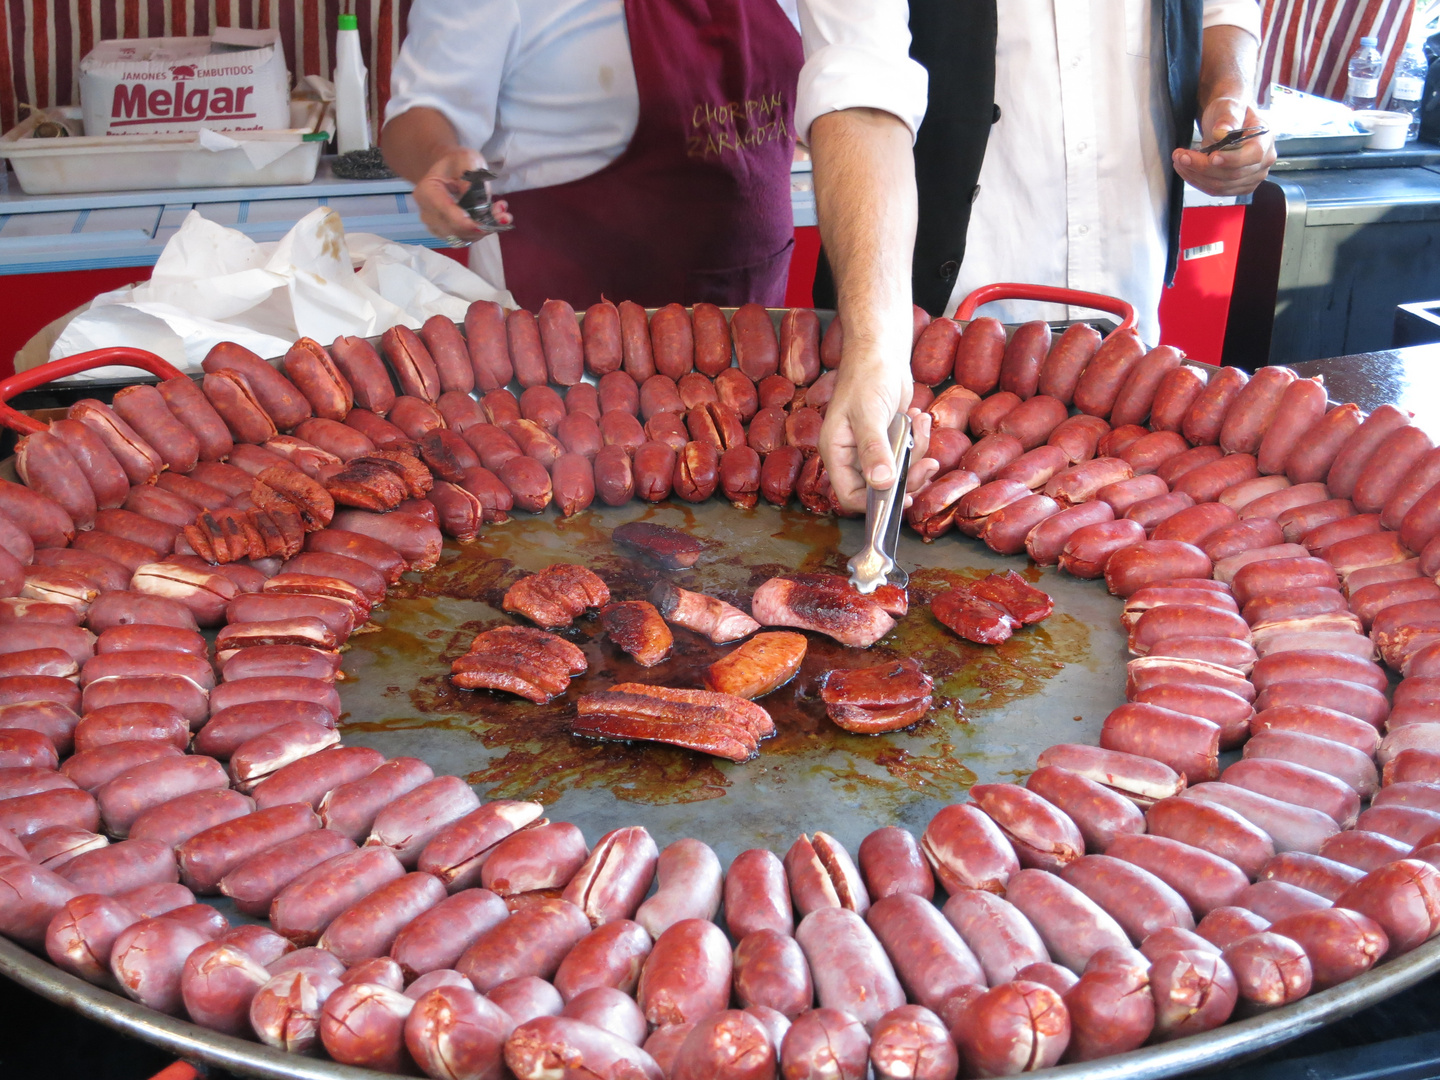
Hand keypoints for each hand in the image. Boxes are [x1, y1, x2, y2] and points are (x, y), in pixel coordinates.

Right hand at [412, 149, 513, 243]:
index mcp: (427, 193)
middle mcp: (427, 213)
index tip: (489, 224)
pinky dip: (482, 231)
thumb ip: (470, 178)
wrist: (450, 169)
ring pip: (463, 238)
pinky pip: (466, 238)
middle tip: (504, 215)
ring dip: (484, 230)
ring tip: (502, 214)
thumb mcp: (466, 160)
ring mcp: (436, 226)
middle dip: (482, 227)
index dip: (469, 224)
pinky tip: (494, 218)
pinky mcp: (447, 233)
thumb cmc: (456, 162)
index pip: (447, 215)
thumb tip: (475, 199)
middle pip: (455, 231)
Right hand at [820, 349, 937, 513]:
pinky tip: (919, 418)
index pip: (849, 496)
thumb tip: (881, 483)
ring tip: (920, 424)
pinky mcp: (889, 439)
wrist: (882, 351)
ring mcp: (871, 448)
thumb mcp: (869, 414)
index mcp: (837, 452)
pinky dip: (919, 440)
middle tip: (927, 465)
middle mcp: (852, 455)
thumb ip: (874, 449)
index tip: (904, 499)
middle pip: (879, 487)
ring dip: (917, 453)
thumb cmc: (867, 376)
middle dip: (906, 478)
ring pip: (897, 471)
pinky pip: (908, 454)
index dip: (875, 503)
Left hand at [1172, 99, 1275, 197]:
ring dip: (1196, 175)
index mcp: (1265, 140)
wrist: (1228, 122)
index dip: (1232, 159)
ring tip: (1180, 160)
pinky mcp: (1237, 187)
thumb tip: (1222, 132)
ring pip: (1221, 185)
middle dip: (1203, 167)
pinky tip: (1186, 170)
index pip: (1254, 155)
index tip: (1211, 157)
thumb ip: (1228, 118)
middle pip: (1233, 174)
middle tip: (1181, 156)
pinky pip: (1216, 190)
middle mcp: (1263, 162)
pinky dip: (1197, 181)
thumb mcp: (1229, 107)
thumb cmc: (1231, 113)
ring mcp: (1251, 177)